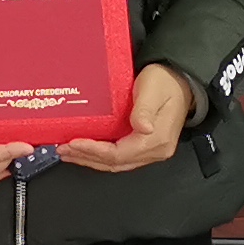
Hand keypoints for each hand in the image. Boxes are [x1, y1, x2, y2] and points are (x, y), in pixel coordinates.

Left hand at [59, 64, 196, 173]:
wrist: (180, 81)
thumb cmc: (165, 82)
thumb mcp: (153, 89)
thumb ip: (145, 109)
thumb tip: (143, 127)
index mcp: (156, 139)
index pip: (119, 153)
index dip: (94, 151)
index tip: (73, 142)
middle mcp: (155, 150)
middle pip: (115, 163)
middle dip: (87, 157)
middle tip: (63, 149)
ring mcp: (152, 151)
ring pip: (116, 164)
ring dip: (91, 159)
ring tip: (69, 152)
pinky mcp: (147, 147)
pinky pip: (121, 157)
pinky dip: (101, 156)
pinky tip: (86, 151)